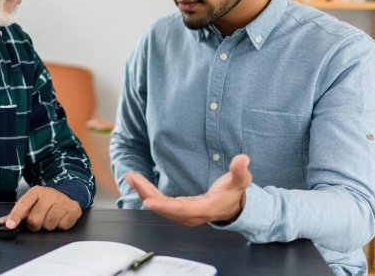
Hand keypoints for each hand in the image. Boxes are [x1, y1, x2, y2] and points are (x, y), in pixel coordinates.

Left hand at [0, 185, 81, 230]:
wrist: (68, 193)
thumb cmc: (46, 201)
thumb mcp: (31, 202)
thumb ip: (17, 212)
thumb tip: (3, 221)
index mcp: (36, 192)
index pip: (23, 204)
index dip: (15, 216)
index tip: (10, 225)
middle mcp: (49, 195)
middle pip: (35, 220)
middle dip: (34, 225)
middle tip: (38, 219)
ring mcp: (62, 202)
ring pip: (49, 225)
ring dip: (48, 226)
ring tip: (49, 218)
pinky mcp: (73, 209)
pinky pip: (62, 226)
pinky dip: (60, 226)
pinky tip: (59, 218)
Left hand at [126, 154, 251, 225]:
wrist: (233, 207)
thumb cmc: (234, 194)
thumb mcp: (241, 181)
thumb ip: (240, 171)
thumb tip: (243, 159)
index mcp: (205, 208)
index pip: (182, 209)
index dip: (164, 206)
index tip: (148, 201)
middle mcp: (191, 215)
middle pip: (165, 207)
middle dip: (147, 194)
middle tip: (133, 178)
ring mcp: (183, 214)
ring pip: (160, 206)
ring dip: (144, 192)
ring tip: (132, 177)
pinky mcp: (178, 210)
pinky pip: (160, 203)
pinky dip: (148, 193)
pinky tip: (139, 183)